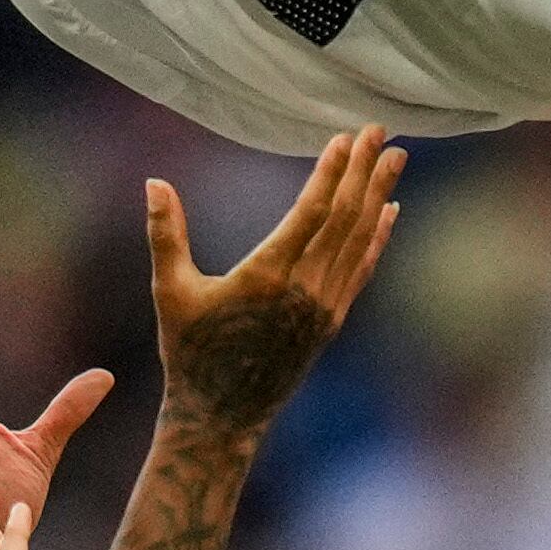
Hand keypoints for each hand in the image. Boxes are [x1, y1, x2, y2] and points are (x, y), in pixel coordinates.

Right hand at [145, 128, 405, 434]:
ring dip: (378, 194)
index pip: (311, 213)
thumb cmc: (189, 353)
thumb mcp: (170, 291)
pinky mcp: (330, 322)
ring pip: (359, 241)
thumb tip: (154, 182)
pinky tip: (389, 210)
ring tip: (396, 157)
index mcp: (266, 277)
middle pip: (345, 219)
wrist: (220, 418)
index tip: (346, 138)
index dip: (331, 172)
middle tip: (380, 130)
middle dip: (365, 171)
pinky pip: (360, 270)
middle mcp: (303, 291)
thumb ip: (166, 234)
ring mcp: (323, 308)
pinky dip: (377, 237)